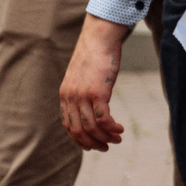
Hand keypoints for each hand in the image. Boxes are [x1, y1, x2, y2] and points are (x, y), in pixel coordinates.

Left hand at [59, 15, 129, 151]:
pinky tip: (120, 129)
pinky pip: (103, 119)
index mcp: (65, 94)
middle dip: (93, 143)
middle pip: (78, 131)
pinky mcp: (98, 92)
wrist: (99, 38)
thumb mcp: (82, 75)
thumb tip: (90, 102)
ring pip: (91, 127)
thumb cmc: (95, 54)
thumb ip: (82, 90)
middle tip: (106, 147)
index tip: (92, 145)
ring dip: (105, 137)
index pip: (68, 125)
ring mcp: (83, 96)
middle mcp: (71, 97)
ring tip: (117, 139)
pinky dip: (112, 128)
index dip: (80, 139)